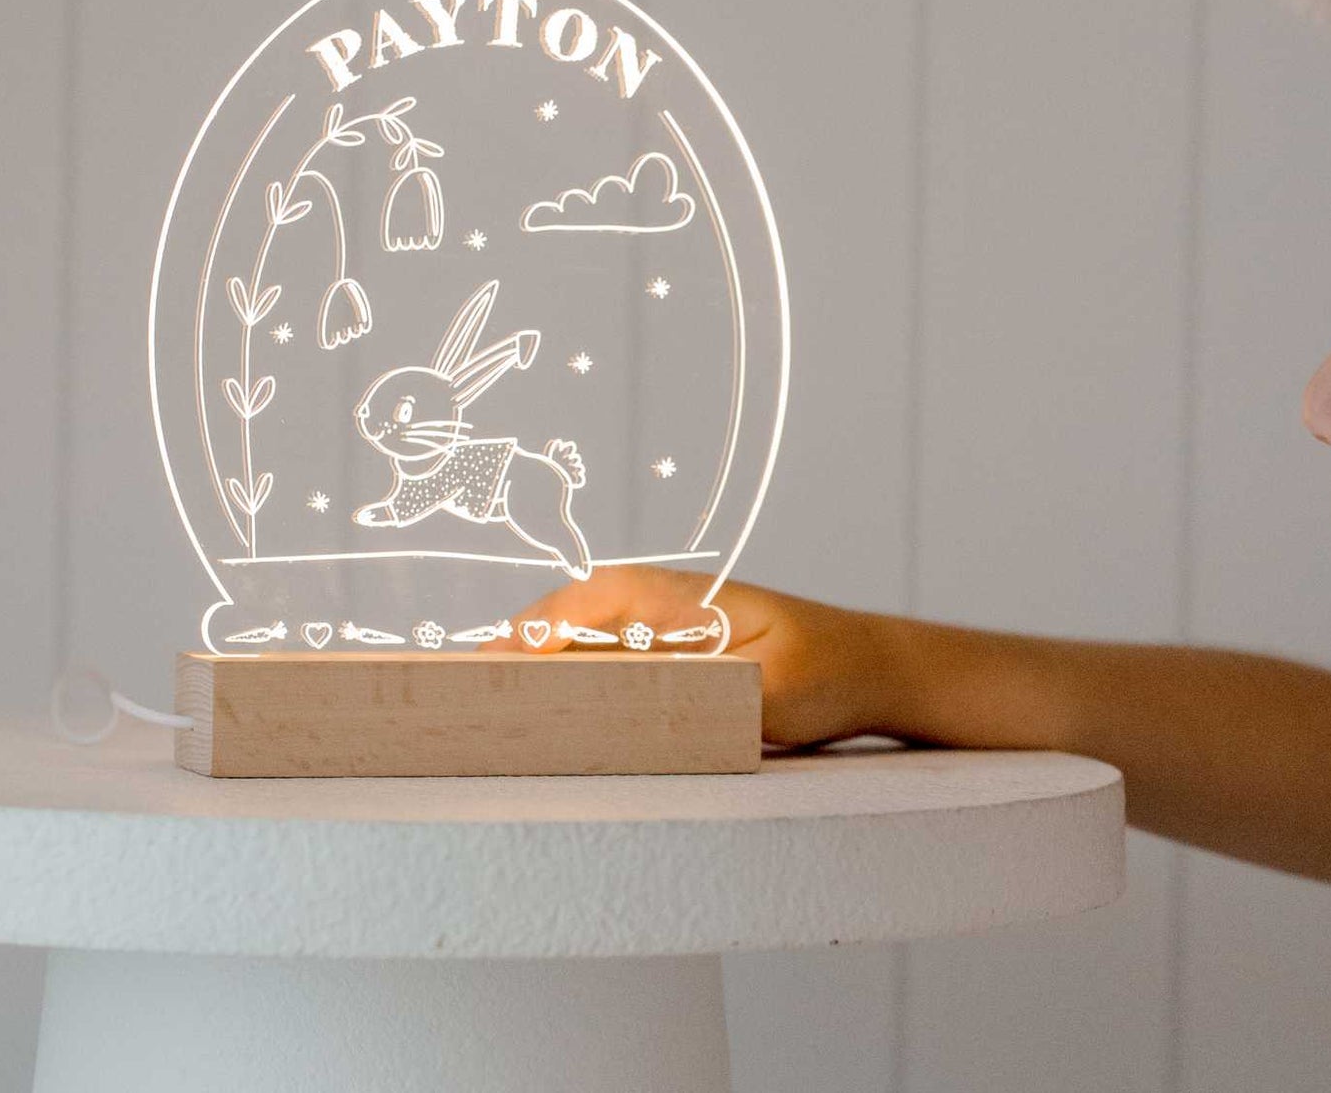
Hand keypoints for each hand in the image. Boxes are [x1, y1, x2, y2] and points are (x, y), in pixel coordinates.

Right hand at [480, 565, 898, 750]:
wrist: (870, 668)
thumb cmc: (826, 668)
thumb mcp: (769, 692)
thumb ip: (701, 700)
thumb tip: (627, 709)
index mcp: (673, 597)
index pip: (580, 606)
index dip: (526, 635)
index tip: (483, 667)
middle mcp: (657, 609)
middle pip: (563, 628)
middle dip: (511, 661)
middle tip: (460, 709)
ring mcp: (660, 636)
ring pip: (578, 653)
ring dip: (535, 681)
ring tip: (482, 726)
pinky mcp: (668, 666)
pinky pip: (604, 676)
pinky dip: (570, 696)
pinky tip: (547, 734)